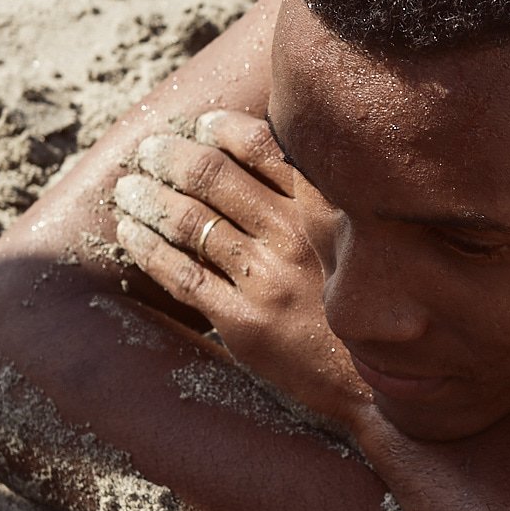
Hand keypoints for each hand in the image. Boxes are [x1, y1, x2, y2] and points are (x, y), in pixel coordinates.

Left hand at [110, 110, 376, 433]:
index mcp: (328, 208)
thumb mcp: (363, 242)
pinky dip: (145, 247)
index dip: (223, 129)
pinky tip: (129, 232)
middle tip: (150, 150)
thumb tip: (273, 154)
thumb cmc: (372, 306)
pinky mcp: (243, 321)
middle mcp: (294, 236)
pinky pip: (180, 274)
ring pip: (188, 221)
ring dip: (147, 197)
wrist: (381, 384)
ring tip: (129, 188)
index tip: (203, 126)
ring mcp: (266, 279)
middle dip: (171, 156)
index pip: (263, 145)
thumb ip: (325, 201)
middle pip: (212, 176)